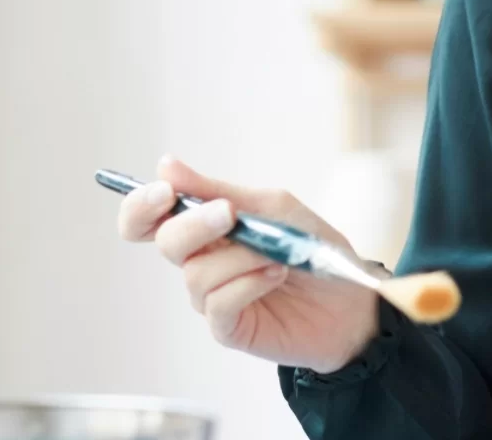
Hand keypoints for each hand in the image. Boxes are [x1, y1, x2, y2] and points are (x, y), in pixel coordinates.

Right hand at [116, 155, 379, 372]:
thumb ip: (217, 189)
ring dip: (241, 257)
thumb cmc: (312, 247)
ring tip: (278, 255)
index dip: (141, 206)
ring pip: (196, 274)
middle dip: (194, 225)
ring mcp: (211, 296)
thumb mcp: (272, 207)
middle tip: (230, 213)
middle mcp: (201, 261)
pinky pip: (218, 304)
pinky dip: (248, 284)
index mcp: (204, 227)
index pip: (148, 219)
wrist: (351, 297)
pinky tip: (275, 275)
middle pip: (166, 242)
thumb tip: (165, 165)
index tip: (163, 192)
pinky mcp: (227, 327)